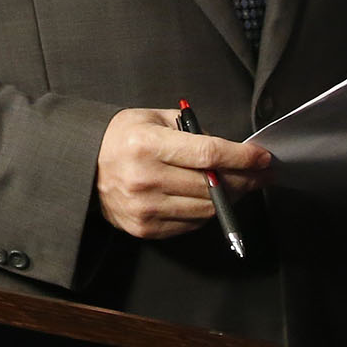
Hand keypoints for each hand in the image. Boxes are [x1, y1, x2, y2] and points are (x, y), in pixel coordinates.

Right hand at [95, 108, 272, 238]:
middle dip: (245, 178)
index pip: (209, 153)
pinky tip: (211, 198)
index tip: (263, 158)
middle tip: (261, 173)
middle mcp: (146, 178)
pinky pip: (191, 224)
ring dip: (230, 197)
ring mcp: (146, 207)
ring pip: (207, 209)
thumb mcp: (152, 118)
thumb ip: (190, 130)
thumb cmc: (121, 138)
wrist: (83, 167)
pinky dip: (206, 212)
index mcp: (148, 144)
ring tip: (241, 185)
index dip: (242, 157)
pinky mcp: (145, 228)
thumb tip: (229, 148)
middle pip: (213, 184)